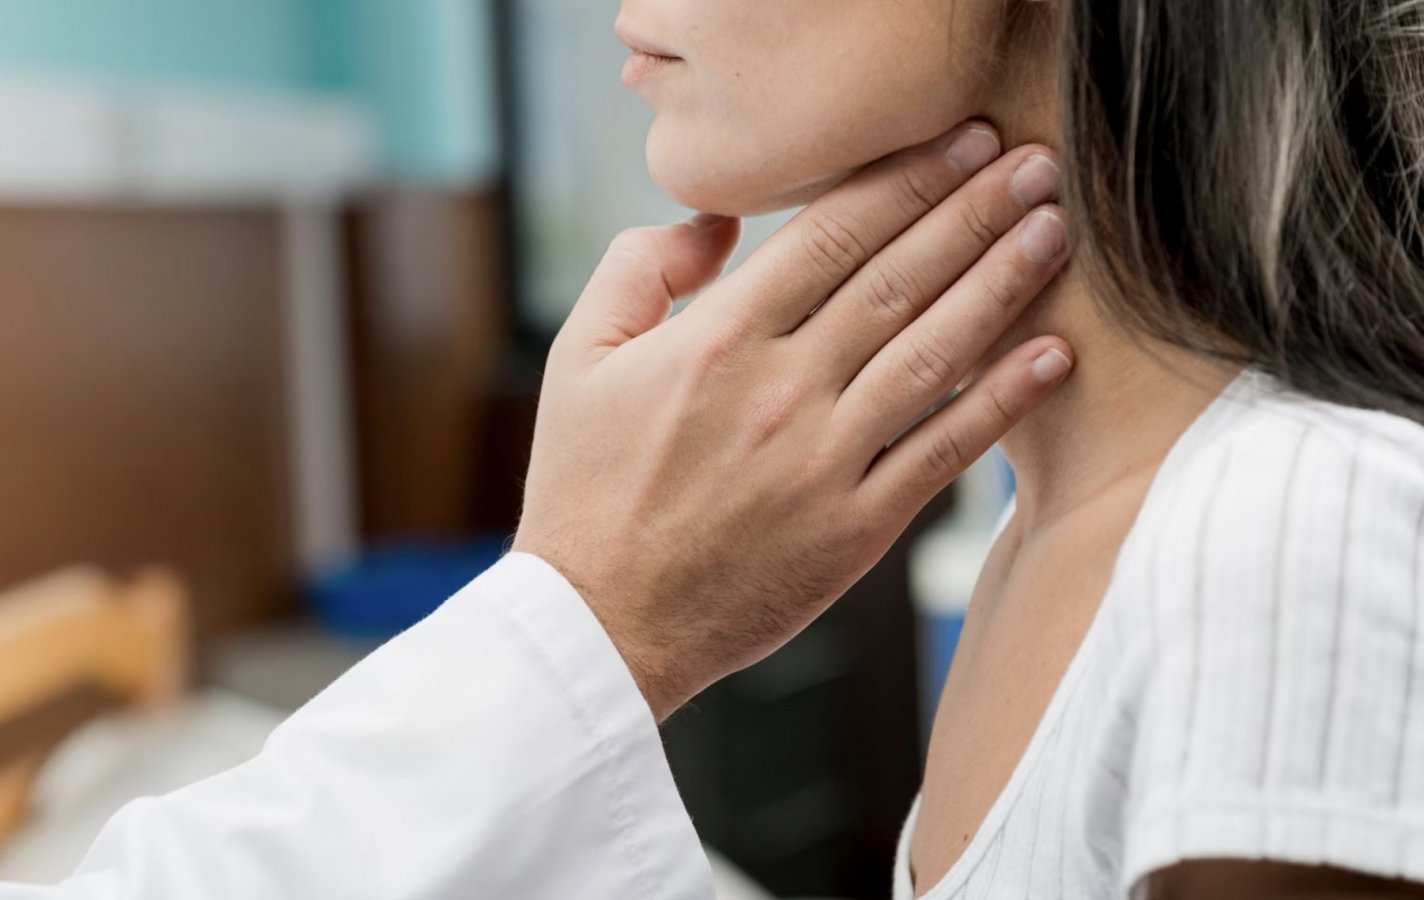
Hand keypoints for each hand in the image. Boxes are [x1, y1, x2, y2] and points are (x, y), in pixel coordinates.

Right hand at [513, 122, 1074, 720]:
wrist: (601, 622)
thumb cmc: (585, 488)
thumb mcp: (579, 358)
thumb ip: (639, 268)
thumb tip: (715, 220)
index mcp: (716, 340)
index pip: (832, 235)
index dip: (907, 179)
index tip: (961, 140)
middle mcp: (782, 391)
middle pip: (898, 279)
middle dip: (974, 211)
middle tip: (1034, 161)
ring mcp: (825, 462)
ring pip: (934, 354)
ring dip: (1002, 285)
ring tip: (1054, 231)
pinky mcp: (856, 530)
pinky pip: (943, 453)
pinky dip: (1002, 402)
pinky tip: (1051, 355)